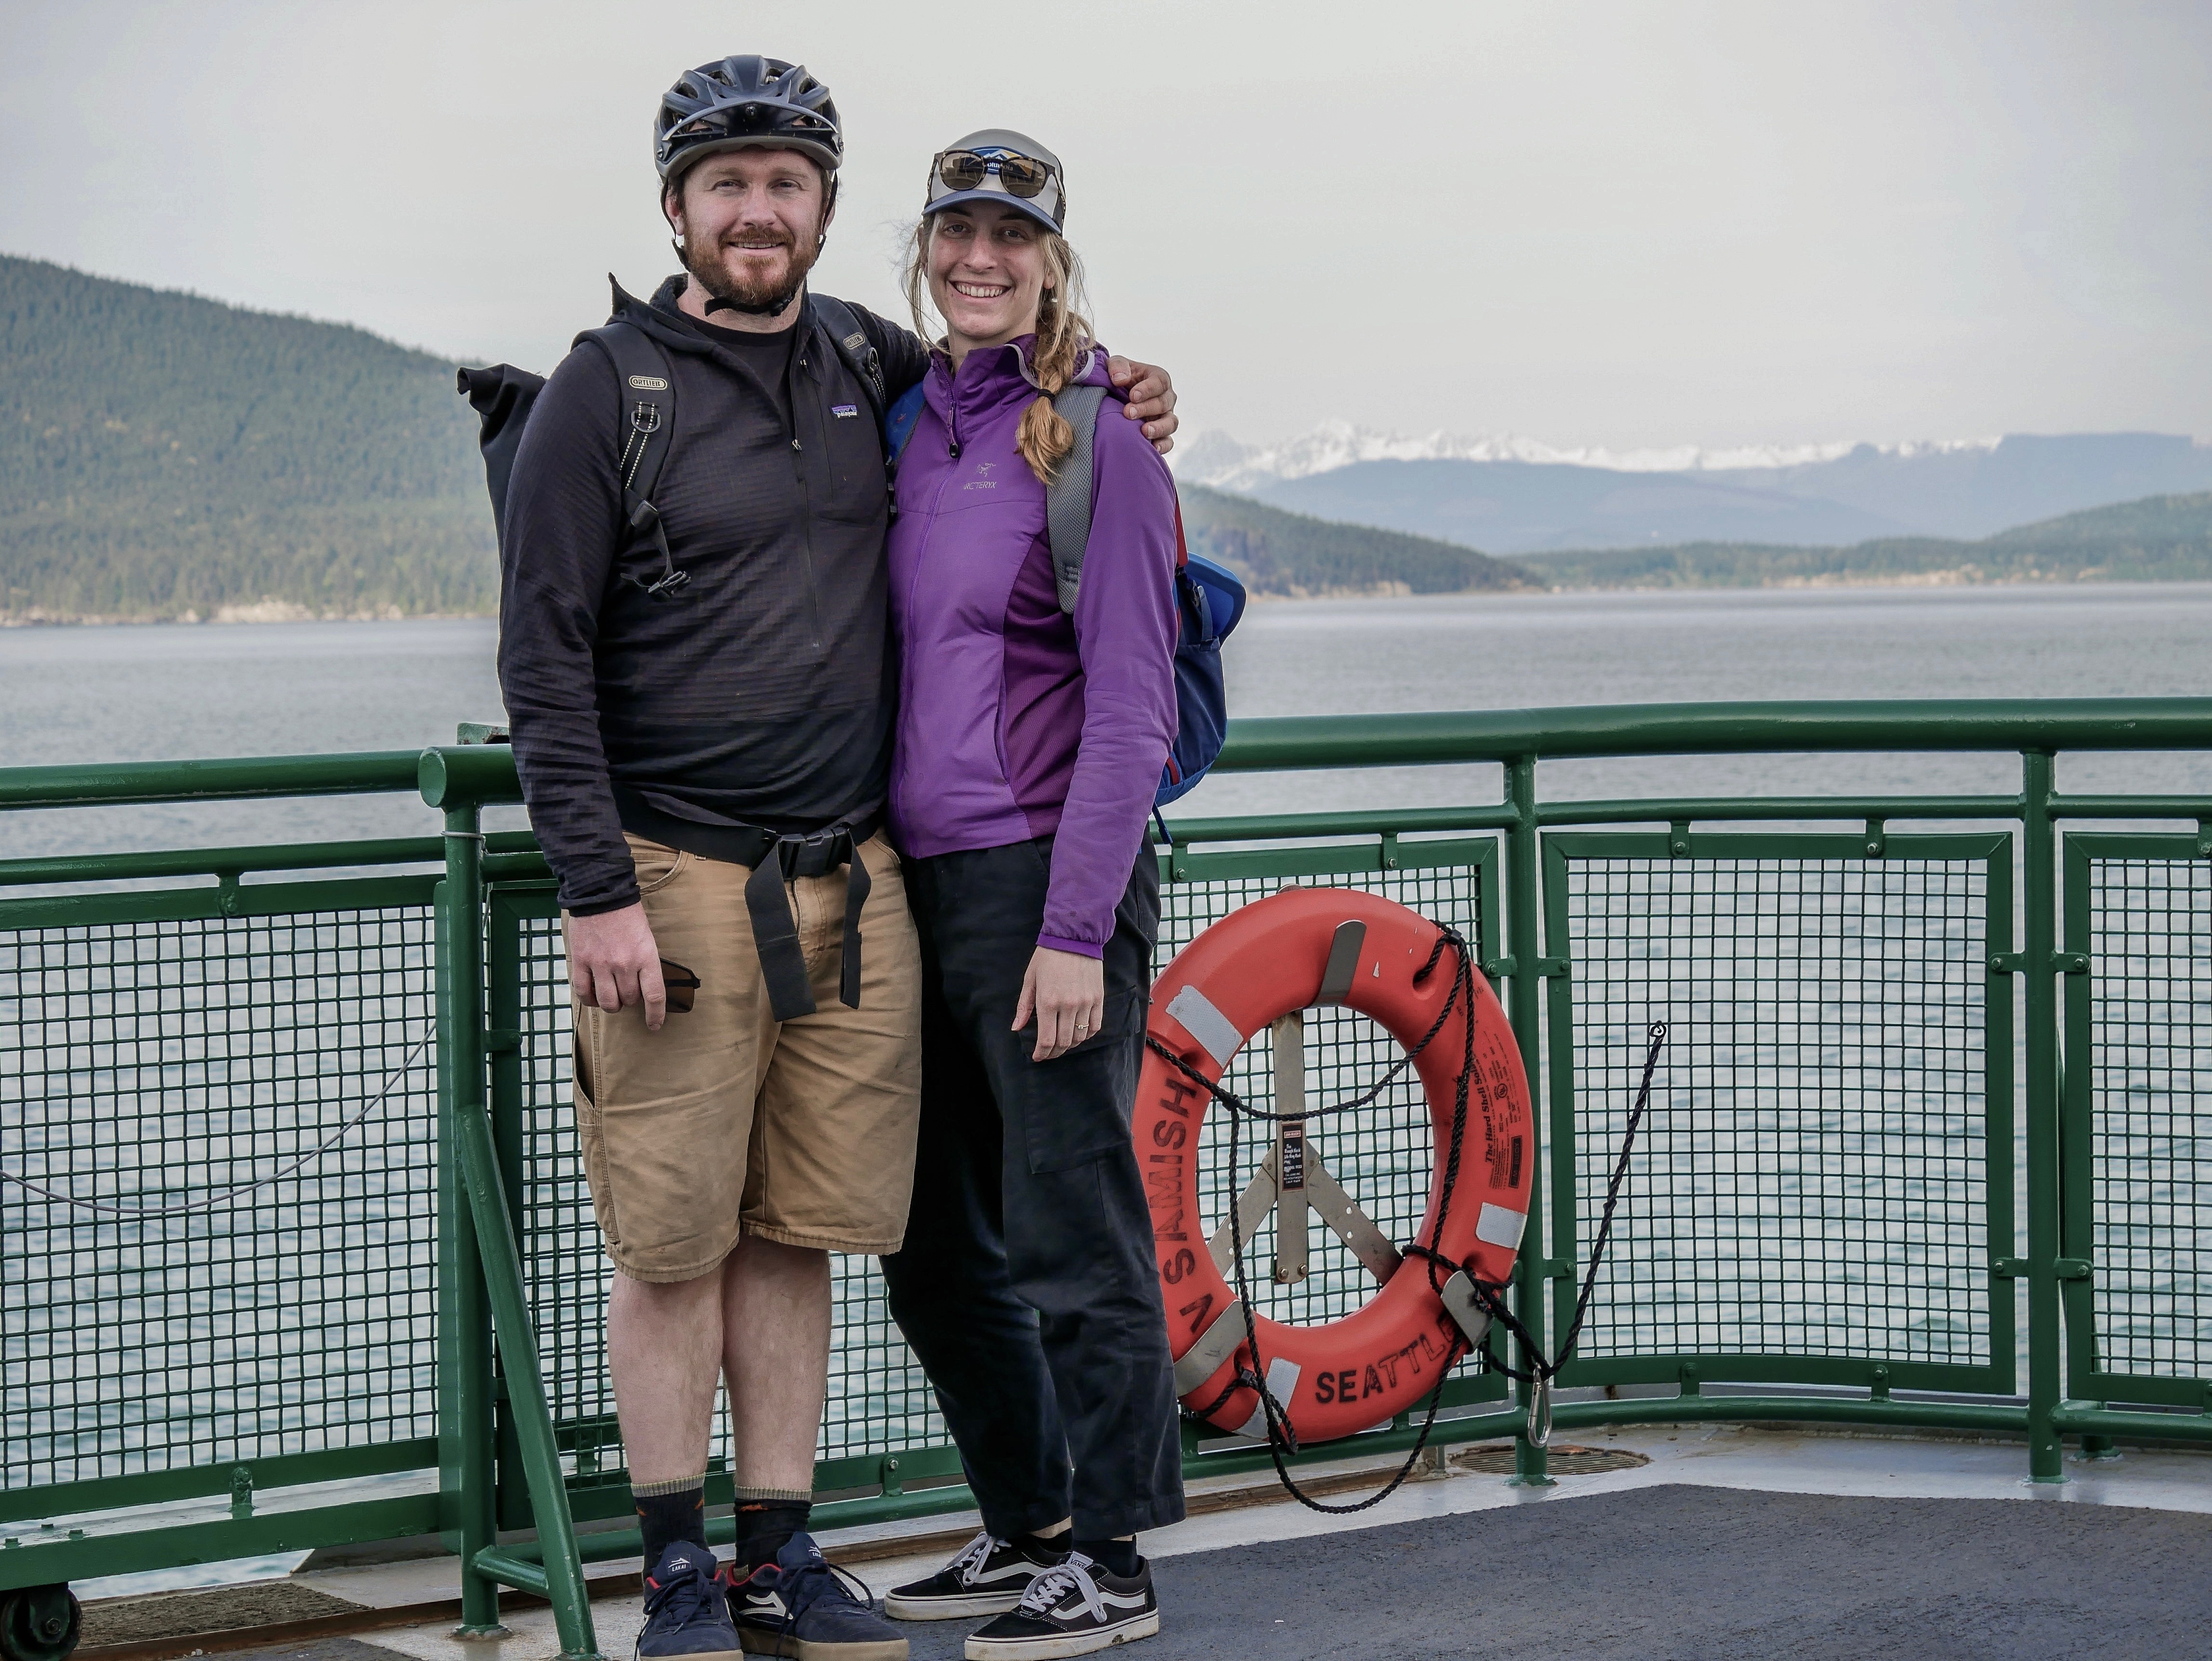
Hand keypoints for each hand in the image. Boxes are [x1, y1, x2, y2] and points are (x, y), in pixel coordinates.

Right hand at [566, 902, 667, 1030]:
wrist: (601, 895)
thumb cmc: (628, 917)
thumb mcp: (647, 939)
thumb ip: (644, 964)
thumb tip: (643, 989)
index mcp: (646, 957)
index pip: (654, 995)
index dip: (656, 1015)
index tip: (655, 1026)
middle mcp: (624, 964)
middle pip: (629, 1000)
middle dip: (630, 1001)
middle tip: (627, 991)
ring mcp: (600, 964)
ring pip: (607, 1002)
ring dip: (611, 1004)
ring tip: (611, 996)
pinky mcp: (581, 961)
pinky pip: (583, 992)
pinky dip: (589, 999)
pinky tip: (593, 995)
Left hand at [1013, 946, 1106, 1061]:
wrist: (1074, 937)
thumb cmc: (1048, 956)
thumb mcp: (1030, 979)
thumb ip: (1024, 1006)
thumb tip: (1017, 1028)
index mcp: (1048, 1001)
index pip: (1046, 1039)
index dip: (1042, 1053)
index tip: (1038, 1057)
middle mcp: (1069, 1005)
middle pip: (1064, 1042)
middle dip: (1054, 1052)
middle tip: (1048, 1053)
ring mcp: (1086, 1002)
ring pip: (1080, 1036)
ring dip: (1070, 1045)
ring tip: (1062, 1044)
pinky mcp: (1098, 998)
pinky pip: (1095, 1025)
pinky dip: (1086, 1034)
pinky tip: (1078, 1034)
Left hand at [1106, 355, 1177, 454]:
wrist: (1115, 397)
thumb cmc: (1119, 378)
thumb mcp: (1116, 365)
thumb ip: (1117, 366)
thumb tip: (1119, 379)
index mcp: (1158, 379)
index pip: (1160, 382)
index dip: (1148, 389)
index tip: (1133, 395)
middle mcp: (1166, 398)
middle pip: (1163, 403)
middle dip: (1146, 408)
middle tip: (1128, 412)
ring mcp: (1166, 417)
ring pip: (1170, 423)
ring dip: (1158, 428)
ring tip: (1144, 431)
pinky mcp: (1162, 434)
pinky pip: (1168, 442)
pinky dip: (1163, 446)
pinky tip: (1153, 449)